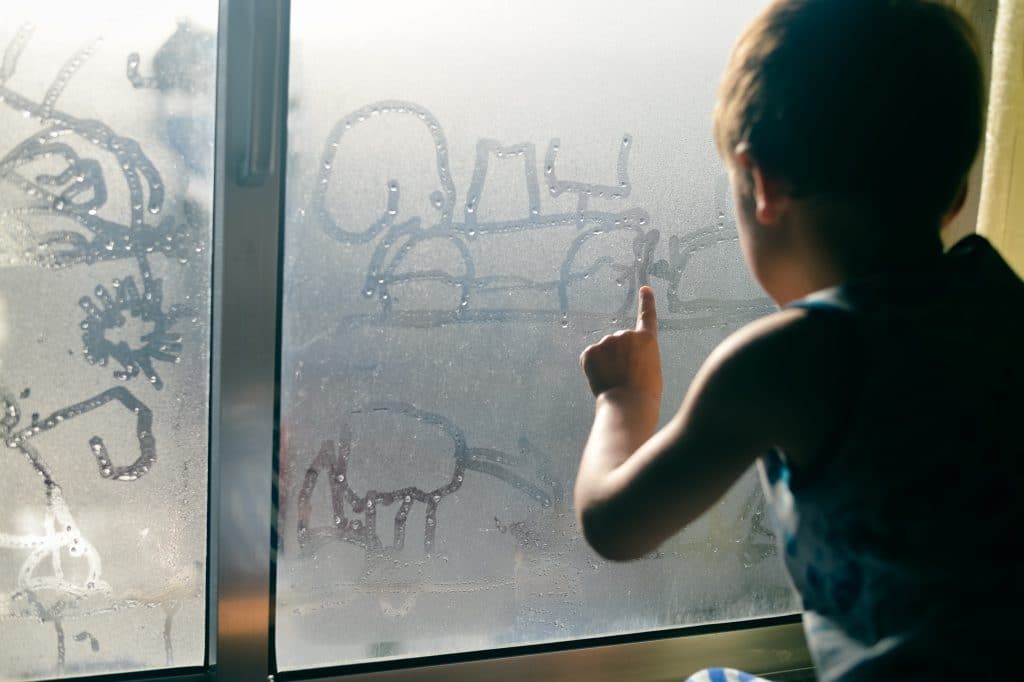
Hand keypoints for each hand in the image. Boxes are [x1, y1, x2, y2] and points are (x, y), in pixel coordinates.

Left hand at [579, 286, 662, 401]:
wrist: (628, 405)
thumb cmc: (644, 394)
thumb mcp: (650, 370)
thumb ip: (638, 356)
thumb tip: (621, 358)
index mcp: (647, 339)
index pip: (647, 315)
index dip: (646, 301)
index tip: (644, 288)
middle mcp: (626, 335)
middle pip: (619, 344)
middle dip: (619, 358)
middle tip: (626, 378)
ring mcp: (607, 341)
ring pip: (604, 352)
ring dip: (606, 364)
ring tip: (615, 381)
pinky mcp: (590, 351)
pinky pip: (589, 358)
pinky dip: (592, 369)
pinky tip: (602, 380)